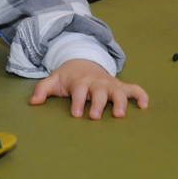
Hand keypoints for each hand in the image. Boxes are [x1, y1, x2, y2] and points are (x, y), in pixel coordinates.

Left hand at [28, 59, 148, 118]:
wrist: (83, 61)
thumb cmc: (68, 77)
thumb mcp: (54, 80)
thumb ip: (42, 90)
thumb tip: (32, 102)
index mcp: (80, 81)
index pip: (79, 90)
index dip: (77, 101)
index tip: (75, 114)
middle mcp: (96, 83)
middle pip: (99, 92)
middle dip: (98, 104)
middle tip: (95, 116)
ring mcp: (110, 84)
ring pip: (118, 91)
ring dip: (120, 102)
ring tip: (120, 114)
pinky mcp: (120, 86)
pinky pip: (134, 89)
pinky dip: (141, 95)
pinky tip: (145, 106)